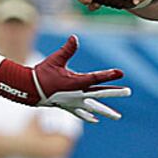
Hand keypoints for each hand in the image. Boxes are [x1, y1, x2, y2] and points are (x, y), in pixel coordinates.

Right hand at [0, 36, 129, 122]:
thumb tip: (74, 38)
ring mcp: (73, 102)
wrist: (28, 89)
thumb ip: (67, 49)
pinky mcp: (67, 106)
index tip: (121, 73)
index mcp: (76, 83)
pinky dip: (89, 116)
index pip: (96, 78)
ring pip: (93, 107)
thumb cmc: (42, 73)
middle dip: (115, 92)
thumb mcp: (55, 59)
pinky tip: (95, 120)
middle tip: (129, 91)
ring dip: (106, 111)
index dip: (109, 75)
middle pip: (100, 93)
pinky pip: (81, 113)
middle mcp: (77, 95)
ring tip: (118, 117)